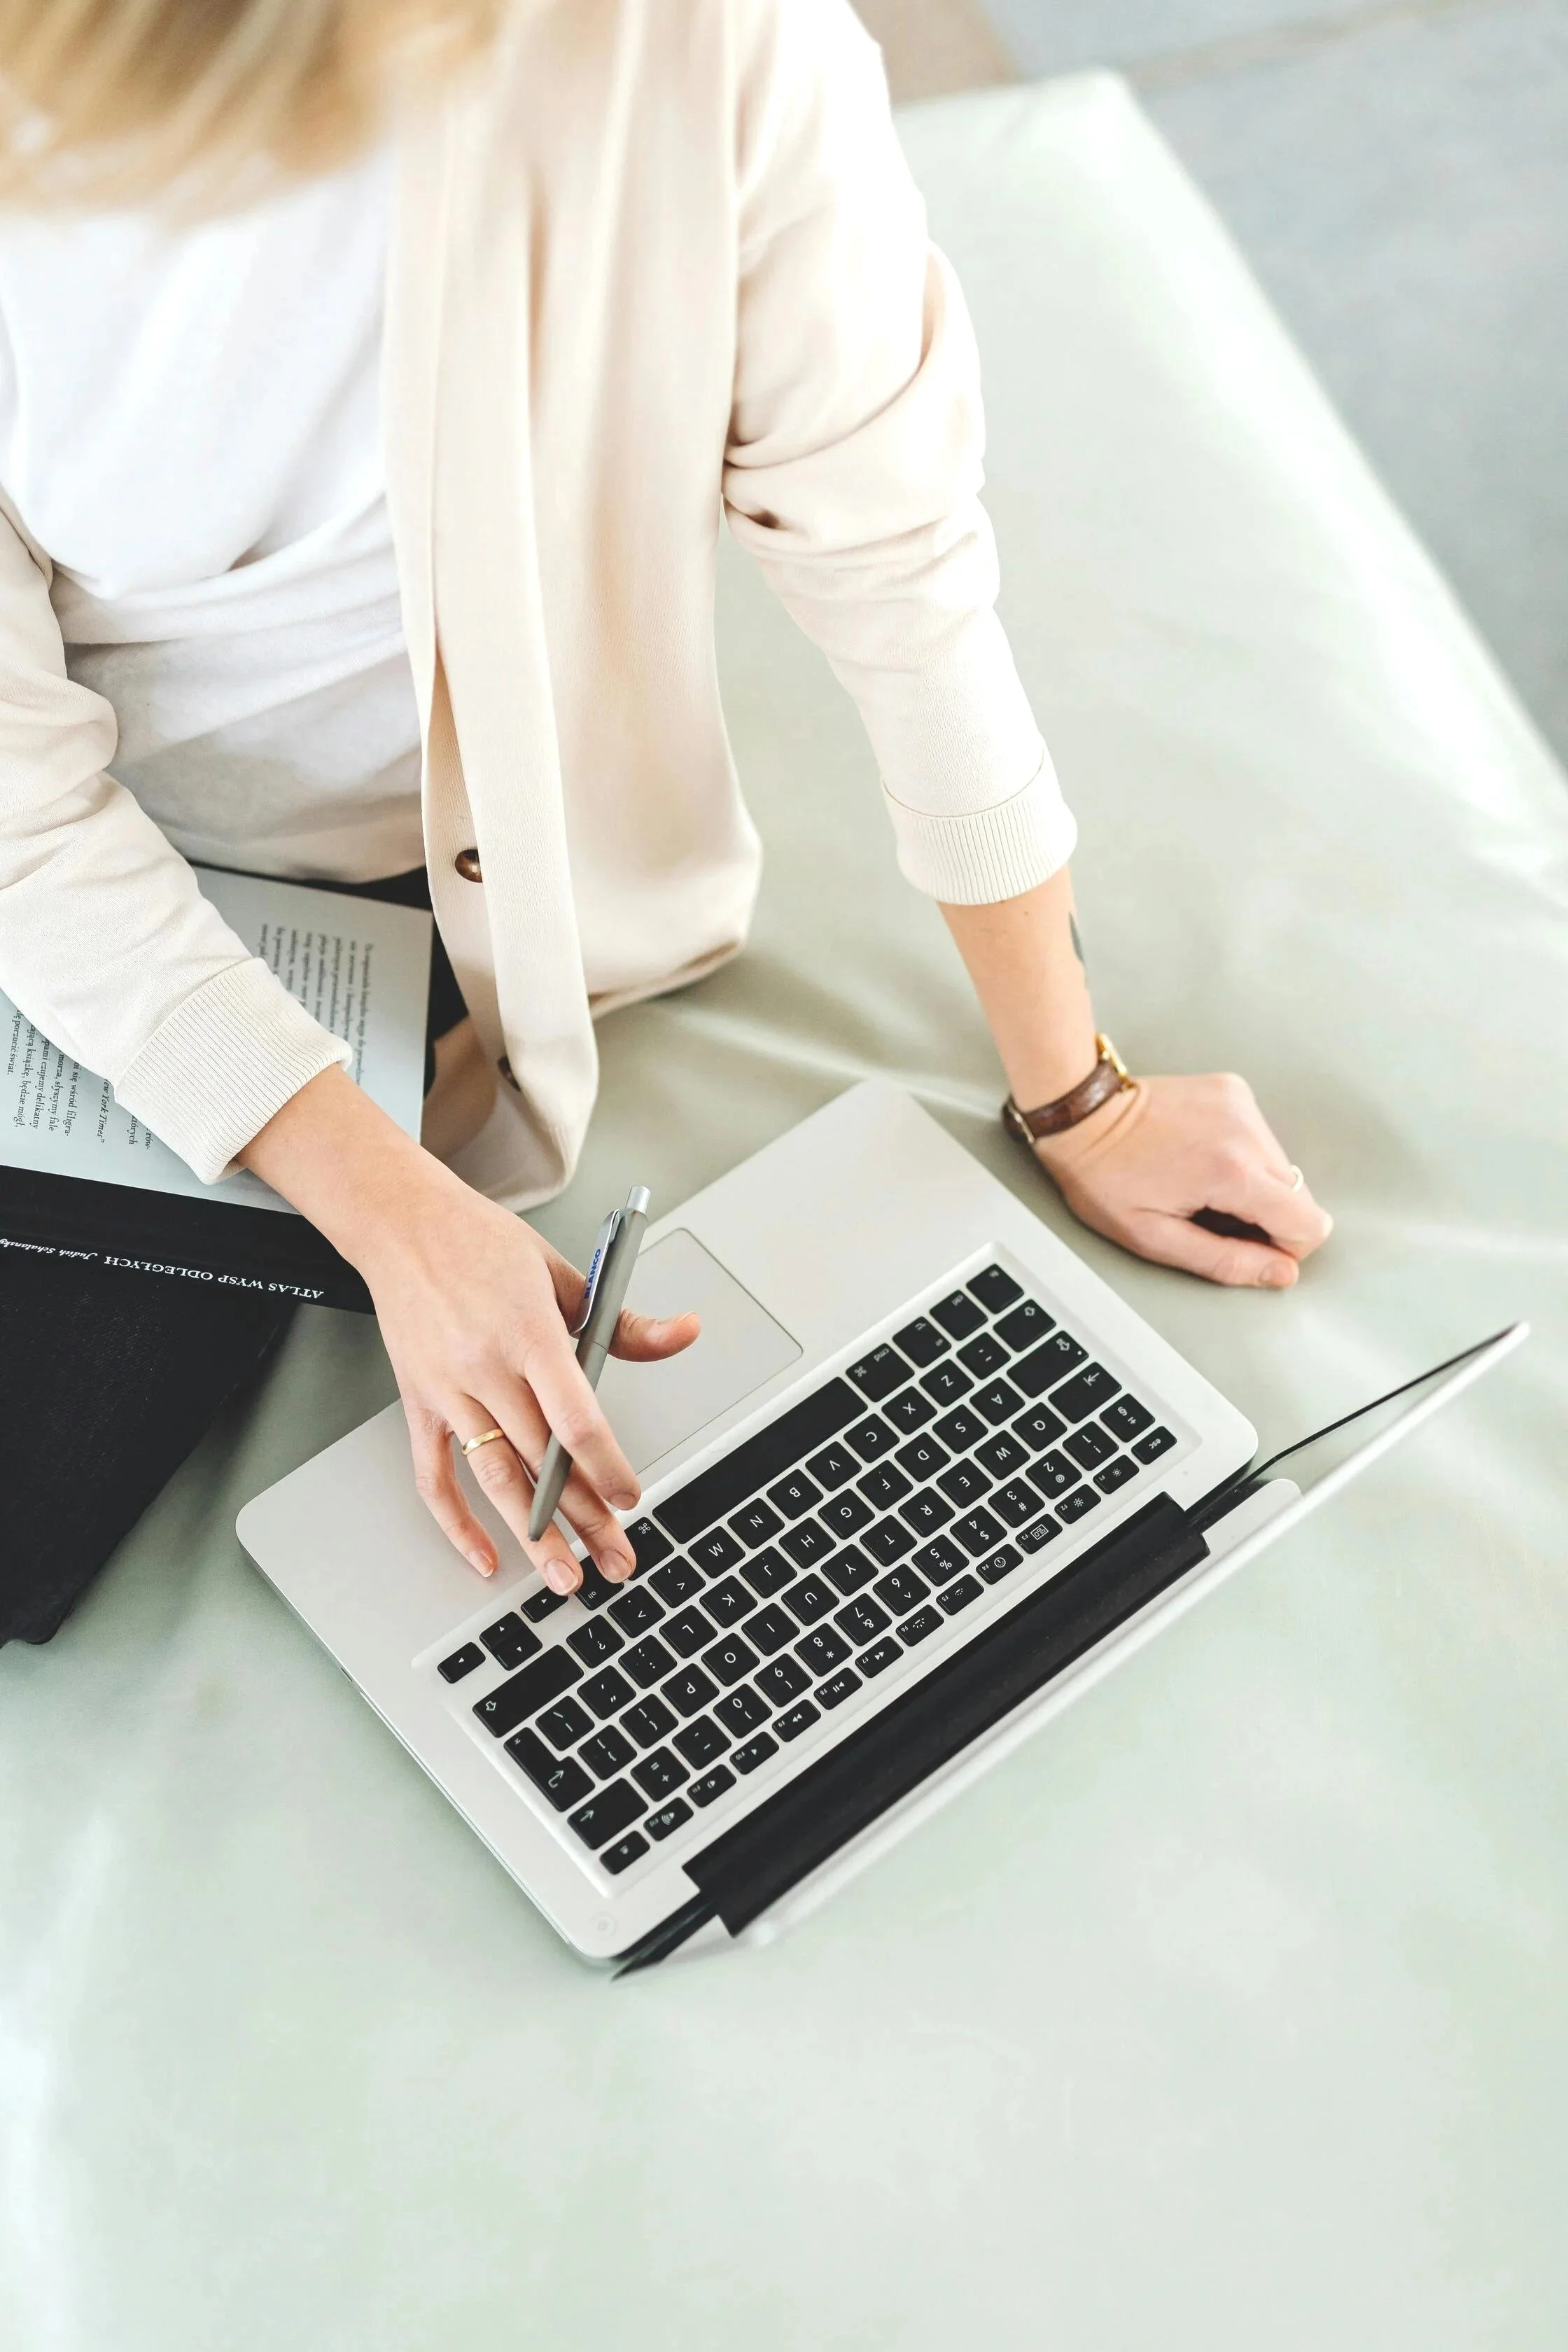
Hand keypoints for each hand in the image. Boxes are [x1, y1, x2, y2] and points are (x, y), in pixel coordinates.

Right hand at [358, 1170, 698, 1590]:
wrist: (402, 1223)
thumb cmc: (481, 1243)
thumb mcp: (563, 1272)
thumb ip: (623, 1321)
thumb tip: (682, 1333)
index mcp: (528, 1333)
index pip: (576, 1419)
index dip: (606, 1468)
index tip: (631, 1500)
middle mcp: (485, 1367)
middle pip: (543, 1461)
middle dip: (585, 1519)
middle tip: (617, 1562)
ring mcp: (447, 1390)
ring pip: (494, 1478)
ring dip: (530, 1537)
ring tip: (564, 1578)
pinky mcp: (418, 1402)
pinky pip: (432, 1476)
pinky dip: (456, 1524)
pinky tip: (483, 1557)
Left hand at [1031, 1072, 1331, 1286]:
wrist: (1082, 1116)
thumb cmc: (1104, 1178)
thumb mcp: (1155, 1237)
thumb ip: (1225, 1261)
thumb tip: (1279, 1273)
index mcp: (1233, 1172)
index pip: (1309, 1224)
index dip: (1283, 1247)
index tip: (1243, 1243)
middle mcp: (1247, 1131)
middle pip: (1299, 1195)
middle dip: (1265, 1216)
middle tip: (1210, 1213)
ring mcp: (1243, 1104)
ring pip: (1281, 1167)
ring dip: (1252, 1184)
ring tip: (1199, 1182)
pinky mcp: (1234, 1090)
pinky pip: (1261, 1137)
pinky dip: (1241, 1154)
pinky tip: (1200, 1156)